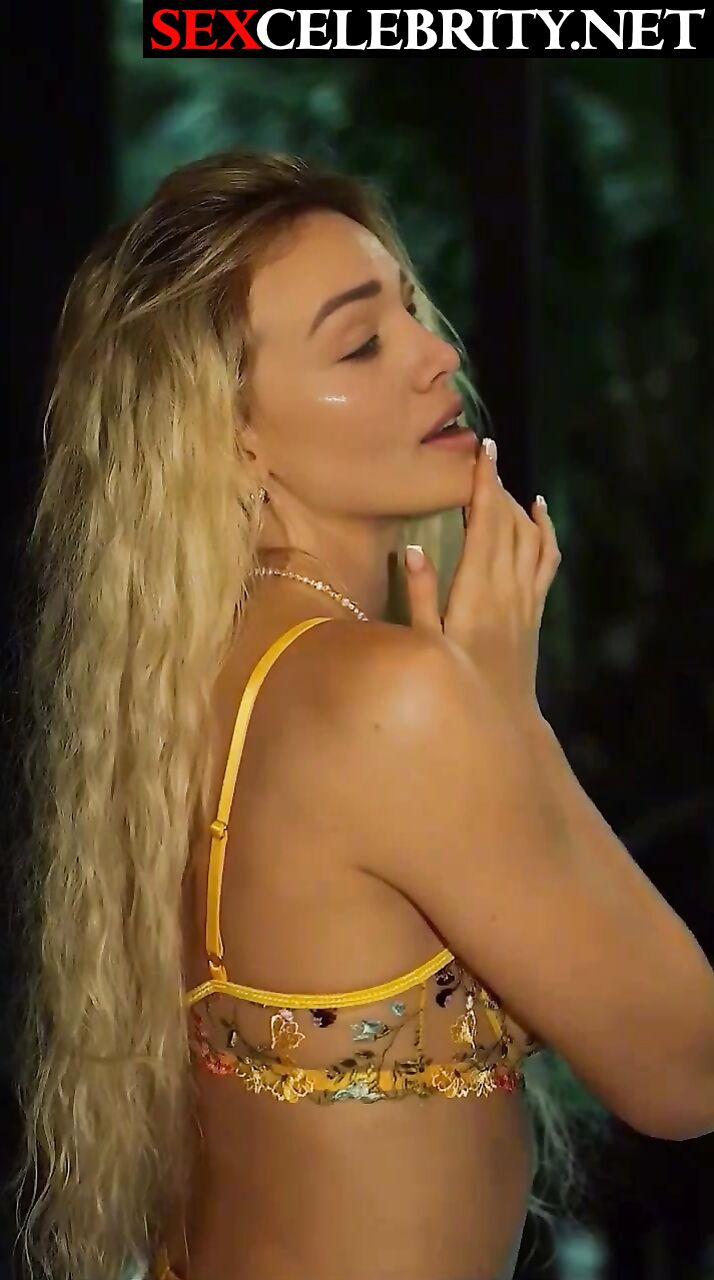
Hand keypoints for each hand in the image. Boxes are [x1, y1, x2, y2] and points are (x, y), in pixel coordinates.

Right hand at [403, 438, 560, 710]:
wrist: (502, 723)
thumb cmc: (455, 687)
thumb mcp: (426, 645)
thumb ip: (419, 598)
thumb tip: (411, 549)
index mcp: (479, 590)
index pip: (486, 524)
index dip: (484, 485)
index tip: (483, 451)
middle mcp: (508, 587)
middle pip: (509, 522)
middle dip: (497, 485)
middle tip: (483, 456)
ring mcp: (527, 597)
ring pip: (529, 536)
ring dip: (516, 504)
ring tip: (499, 481)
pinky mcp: (536, 609)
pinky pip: (548, 559)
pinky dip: (545, 530)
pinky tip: (539, 510)